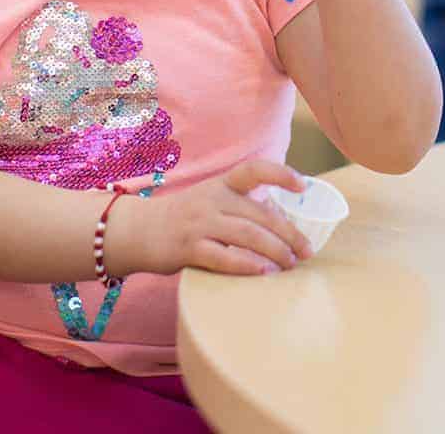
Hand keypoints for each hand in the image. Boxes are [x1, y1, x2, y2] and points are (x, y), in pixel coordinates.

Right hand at [118, 160, 313, 275]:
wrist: (137, 230)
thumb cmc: (184, 218)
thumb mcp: (211, 201)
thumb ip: (242, 208)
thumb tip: (283, 228)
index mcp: (221, 184)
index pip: (254, 170)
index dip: (280, 174)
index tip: (303, 185)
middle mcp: (212, 199)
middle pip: (260, 214)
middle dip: (289, 234)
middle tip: (307, 251)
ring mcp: (199, 223)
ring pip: (247, 235)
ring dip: (275, 251)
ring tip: (291, 264)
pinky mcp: (188, 248)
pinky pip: (224, 257)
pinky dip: (248, 266)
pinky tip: (264, 273)